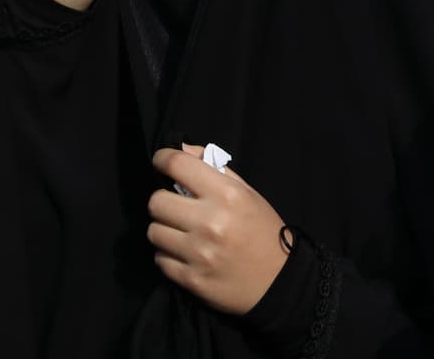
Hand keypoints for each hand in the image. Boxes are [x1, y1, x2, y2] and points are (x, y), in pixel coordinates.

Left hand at [148, 145, 289, 314]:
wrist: (280, 284)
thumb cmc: (263, 232)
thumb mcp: (248, 194)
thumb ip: (214, 168)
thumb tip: (182, 148)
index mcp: (227, 195)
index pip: (177, 164)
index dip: (162, 159)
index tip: (161, 162)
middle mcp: (210, 222)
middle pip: (156, 201)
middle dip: (163, 200)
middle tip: (175, 205)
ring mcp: (199, 253)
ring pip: (153, 231)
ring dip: (164, 229)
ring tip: (180, 232)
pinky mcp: (191, 280)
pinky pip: (159, 259)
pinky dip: (167, 255)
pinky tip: (184, 253)